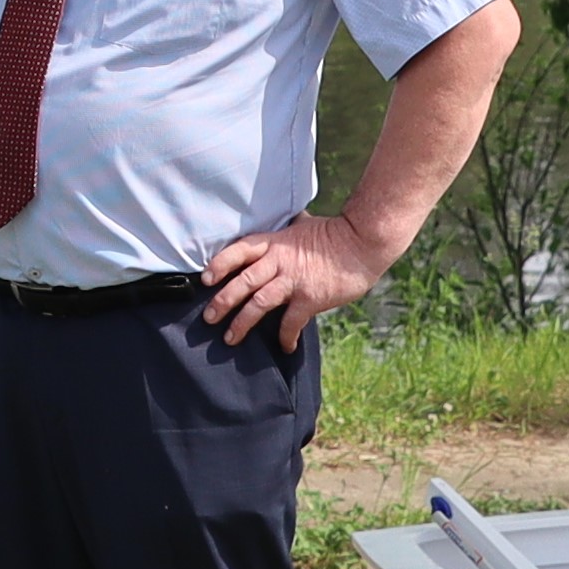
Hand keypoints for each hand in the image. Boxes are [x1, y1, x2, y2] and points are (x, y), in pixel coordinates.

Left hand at [206, 206, 393, 354]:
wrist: (363, 243)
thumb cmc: (335, 233)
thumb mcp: (303, 226)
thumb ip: (288, 230)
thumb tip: (288, 221)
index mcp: (275, 242)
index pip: (239, 250)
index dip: (220, 264)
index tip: (205, 279)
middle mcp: (279, 260)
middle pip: (243, 281)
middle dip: (222, 301)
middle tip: (208, 318)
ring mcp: (294, 280)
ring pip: (259, 303)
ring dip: (241, 322)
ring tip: (230, 338)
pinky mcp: (310, 298)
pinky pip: (291, 322)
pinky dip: (285, 336)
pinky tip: (284, 347)